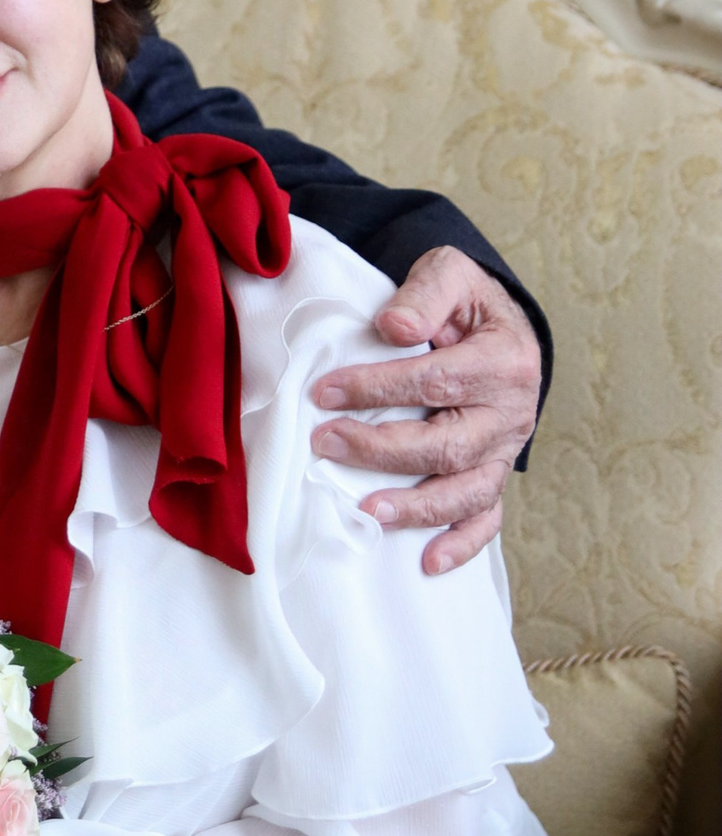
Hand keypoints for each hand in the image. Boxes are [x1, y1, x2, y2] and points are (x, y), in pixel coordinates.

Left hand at [310, 247, 541, 574]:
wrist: (502, 327)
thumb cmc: (466, 302)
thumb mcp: (451, 274)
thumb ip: (424, 294)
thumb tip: (394, 328)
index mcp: (503, 360)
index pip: (434, 381)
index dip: (376, 388)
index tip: (324, 393)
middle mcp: (511, 413)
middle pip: (447, 445)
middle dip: (382, 449)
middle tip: (327, 444)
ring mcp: (505, 450)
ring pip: (466, 490)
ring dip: (416, 507)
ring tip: (367, 512)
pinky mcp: (496, 473)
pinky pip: (486, 517)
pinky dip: (461, 544)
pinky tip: (428, 562)